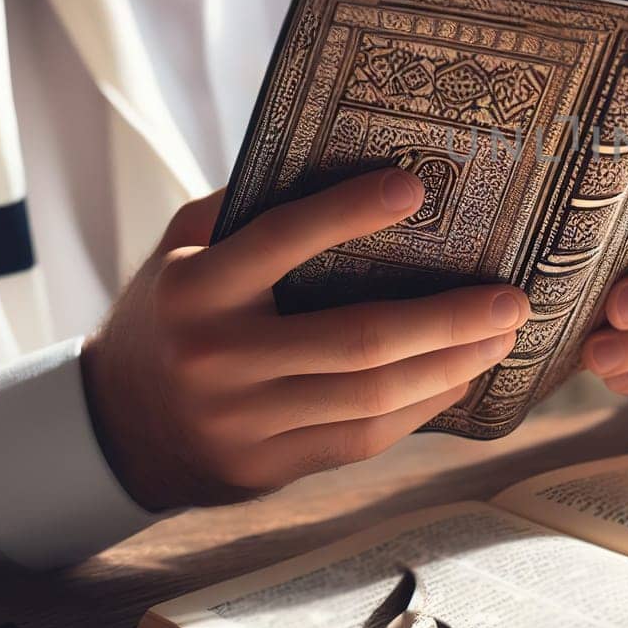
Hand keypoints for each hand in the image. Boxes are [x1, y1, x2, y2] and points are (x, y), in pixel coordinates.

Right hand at [81, 168, 529, 510]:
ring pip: (371, 397)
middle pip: (357, 338)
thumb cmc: (170, 313)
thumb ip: (247, 208)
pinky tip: (460, 376)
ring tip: (502, 335)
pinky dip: (422, 406)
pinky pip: (363, 437)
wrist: (116, 429)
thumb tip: (345, 162)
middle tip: (510, 298)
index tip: (417, 187)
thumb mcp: (184, 248)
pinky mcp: (268, 466)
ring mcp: (243, 421)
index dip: (351, 212)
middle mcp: (217, 357)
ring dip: (451, 366)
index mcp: (194, 288)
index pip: (282, 239)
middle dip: (447, 318)